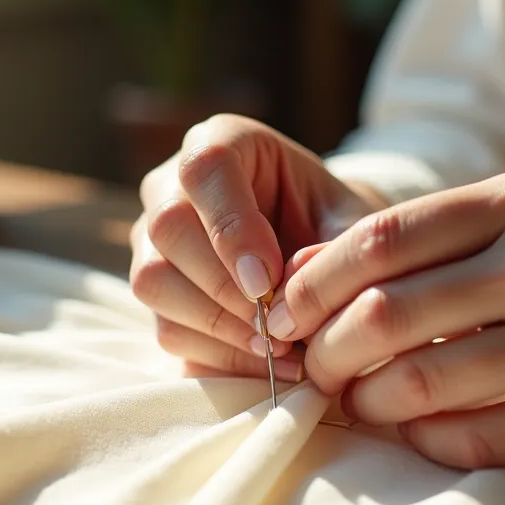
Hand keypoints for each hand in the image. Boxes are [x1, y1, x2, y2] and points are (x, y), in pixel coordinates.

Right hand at [129, 114, 386, 378]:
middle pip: (168, 229)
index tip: (268, 281)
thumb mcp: (351, 222)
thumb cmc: (333, 221)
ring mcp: (152, 238)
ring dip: (218, 326)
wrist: (316, 247)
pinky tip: (264, 362)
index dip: (232, 228)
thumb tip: (296, 280)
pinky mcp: (156, 289)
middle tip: (280, 327)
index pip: (205, 169)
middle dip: (225, 288)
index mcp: (222, 142)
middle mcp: (172, 183)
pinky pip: (166, 328)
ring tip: (279, 349)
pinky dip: (216, 355)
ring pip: (154, 281)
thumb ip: (336, 243)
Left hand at [267, 171, 504, 467]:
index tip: (282, 312)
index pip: (383, 237)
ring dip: (369, 402)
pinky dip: (426, 440)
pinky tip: (416, 429)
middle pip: (388, 313)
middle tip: (311, 368)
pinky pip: (474, 439)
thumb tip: (301, 273)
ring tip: (359, 400)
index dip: (314, 282)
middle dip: (327, 350)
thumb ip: (424, 241)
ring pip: (422, 382)